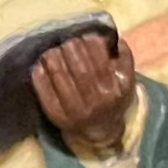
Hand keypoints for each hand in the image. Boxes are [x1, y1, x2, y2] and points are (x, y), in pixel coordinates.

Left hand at [33, 32, 135, 155]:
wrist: (102, 131)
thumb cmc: (112, 99)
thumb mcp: (127, 81)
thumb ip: (125, 59)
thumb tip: (115, 39)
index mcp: (113, 91)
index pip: (100, 62)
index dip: (90, 45)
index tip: (85, 36)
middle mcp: (95, 102)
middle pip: (79, 69)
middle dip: (71, 49)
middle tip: (67, 42)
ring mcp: (75, 110)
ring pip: (60, 77)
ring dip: (53, 58)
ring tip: (52, 51)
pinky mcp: (57, 116)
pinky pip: (45, 92)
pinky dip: (40, 75)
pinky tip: (40, 65)